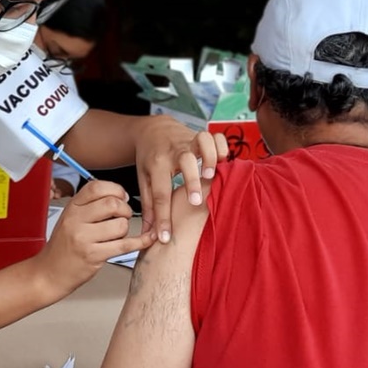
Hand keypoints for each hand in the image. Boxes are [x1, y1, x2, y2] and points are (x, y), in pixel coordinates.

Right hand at [33, 181, 155, 297]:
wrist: (49, 273)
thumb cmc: (63, 247)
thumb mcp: (70, 219)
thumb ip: (91, 206)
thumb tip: (121, 197)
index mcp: (72, 207)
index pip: (97, 187)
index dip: (116, 190)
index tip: (122, 197)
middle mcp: (76, 220)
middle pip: (113, 204)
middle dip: (125, 210)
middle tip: (122, 218)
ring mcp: (84, 238)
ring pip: (120, 225)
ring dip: (125, 230)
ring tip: (116, 236)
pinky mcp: (93, 255)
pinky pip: (125, 245)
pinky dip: (140, 242)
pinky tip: (146, 240)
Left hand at [134, 116, 228, 242]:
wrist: (153, 129)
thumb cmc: (150, 158)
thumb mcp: (144, 180)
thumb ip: (149, 205)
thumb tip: (147, 234)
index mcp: (156, 164)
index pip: (160, 194)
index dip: (162, 218)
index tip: (165, 238)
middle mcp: (174, 151)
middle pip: (185, 162)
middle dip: (192, 181)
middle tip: (196, 201)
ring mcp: (189, 141)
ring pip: (203, 141)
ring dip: (210, 157)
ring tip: (212, 175)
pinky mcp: (202, 137)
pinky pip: (217, 137)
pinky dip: (222, 147)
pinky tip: (222, 162)